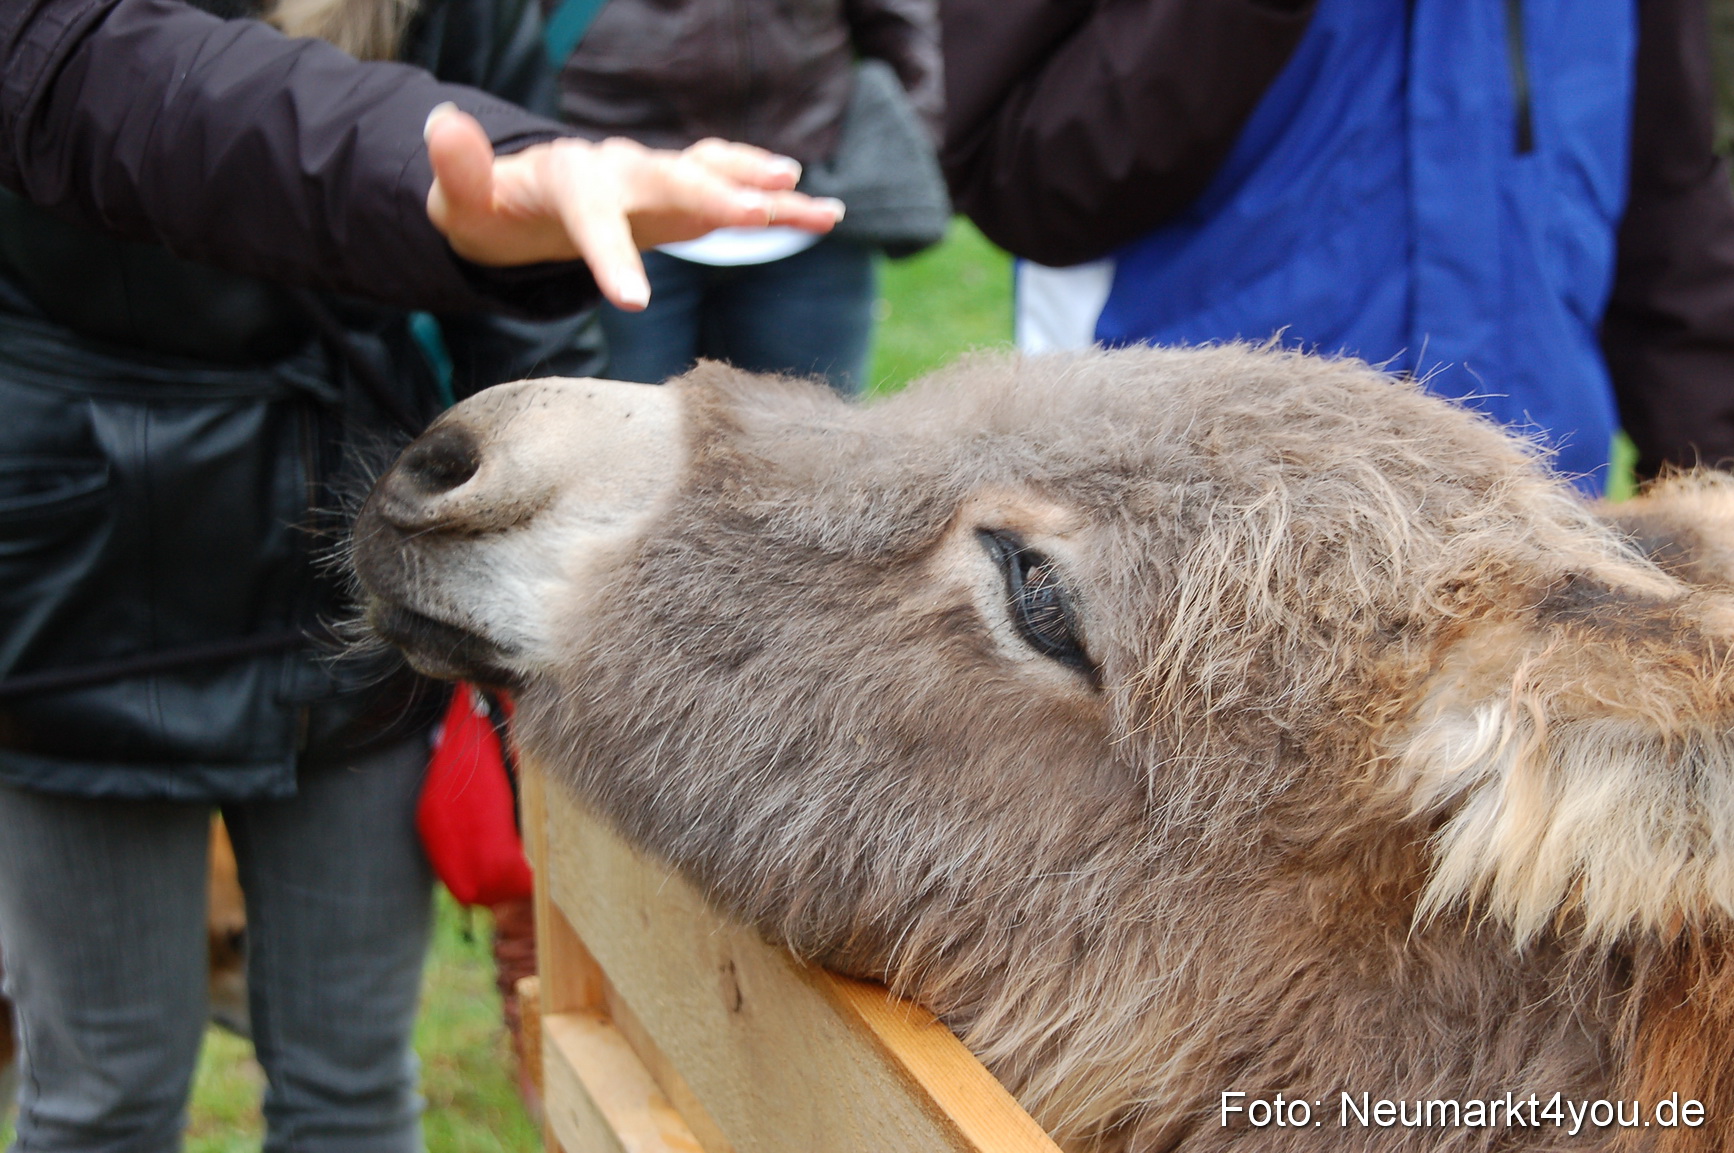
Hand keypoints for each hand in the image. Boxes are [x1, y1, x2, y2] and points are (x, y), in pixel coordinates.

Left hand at [423, 105, 844, 309]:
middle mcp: (622, 170)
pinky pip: (731, 191)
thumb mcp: (461, 200)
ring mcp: (656, 180)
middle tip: (758, 213)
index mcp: (572, 180)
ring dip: (765, 191)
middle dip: (714, 196)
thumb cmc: (491, 208)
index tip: (631, 303)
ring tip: (820, 207)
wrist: (522, 195)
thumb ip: (457, 169)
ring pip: (715, 177)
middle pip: (672, 181)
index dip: (611, 257)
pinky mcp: (680, 198)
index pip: (593, 216)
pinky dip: (773, 199)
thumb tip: (442, 122)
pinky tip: (820, 212)